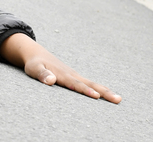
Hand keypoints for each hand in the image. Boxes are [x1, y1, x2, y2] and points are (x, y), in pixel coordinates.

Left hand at [0, 33, 120, 103]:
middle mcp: (72, 75)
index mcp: (63, 75)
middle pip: (90, 84)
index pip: (76, 84)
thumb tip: (51, 81)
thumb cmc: (34, 63)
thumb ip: (42, 74)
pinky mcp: (75, 77)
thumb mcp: (34, 69)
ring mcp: (75, 75)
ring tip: (118, 99)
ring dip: (105, 91)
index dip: (85, 90)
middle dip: (104, 92)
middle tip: (118, 99)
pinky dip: (100, 89)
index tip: (96, 96)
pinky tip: (108, 95)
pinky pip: (89, 84)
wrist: (37, 54)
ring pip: (92, 83)